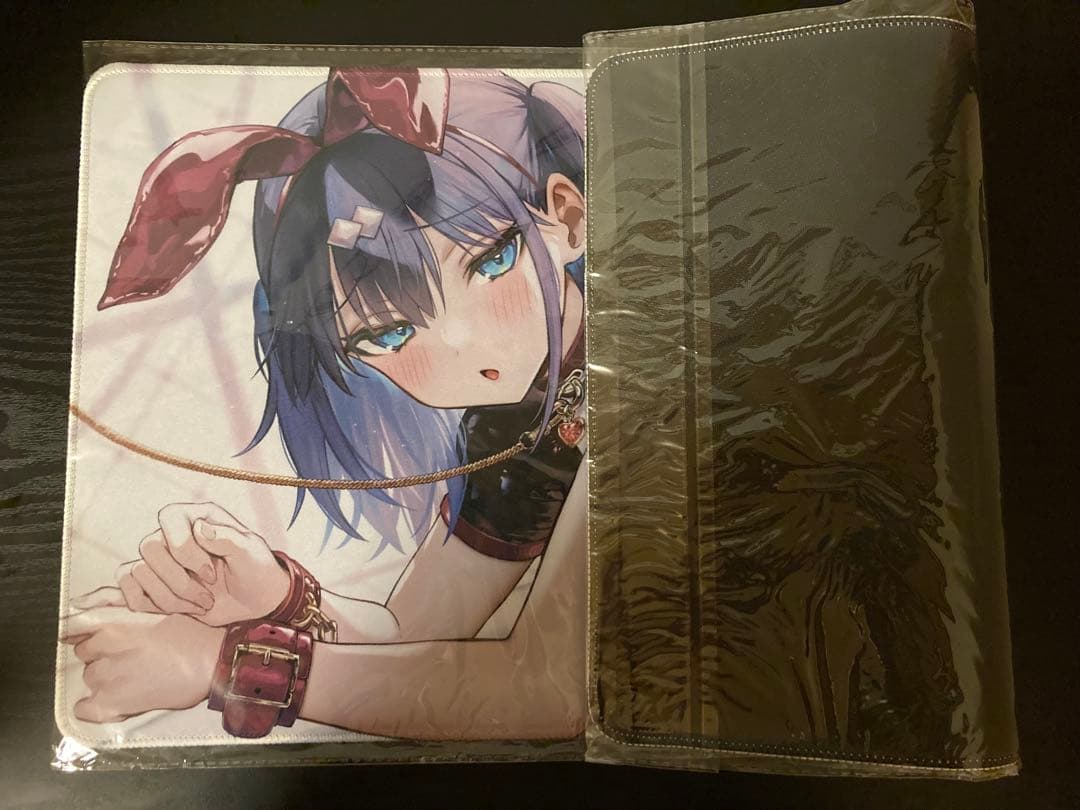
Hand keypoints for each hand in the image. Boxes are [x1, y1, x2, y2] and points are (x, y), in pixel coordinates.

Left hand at [60, 607, 224, 722]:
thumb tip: (117, 627)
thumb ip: (131, 623)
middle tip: (125, 660)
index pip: (81, 634)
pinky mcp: (115, 705)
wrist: (212, 663)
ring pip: (90, 679)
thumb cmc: (192, 637)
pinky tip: (105, 703)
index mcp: (115, 629)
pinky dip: (90, 707)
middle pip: (87, 657)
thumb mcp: (158, 617)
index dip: (93, 639)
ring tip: (126, 679)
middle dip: (102, 657)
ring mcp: (108, 681)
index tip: (102, 643)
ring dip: (103, 679)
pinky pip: (86, 710)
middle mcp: (105, 654)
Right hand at [75, 502, 289, 625]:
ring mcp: (161, 558)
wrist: (255, 599)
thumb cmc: (256, 569)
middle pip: (149, 548)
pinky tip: (178, 608)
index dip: (185, 551)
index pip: (169, 518)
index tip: (211, 574)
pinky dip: (150, 605)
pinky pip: (128, 588)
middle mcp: (174, 533)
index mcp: (198, 516)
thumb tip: (199, 527)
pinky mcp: (152, 582)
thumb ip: (228, 538)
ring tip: (201, 604)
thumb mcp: (250, 553)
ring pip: (138, 571)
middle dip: (179, 582)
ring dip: (170, 598)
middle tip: (208, 596)